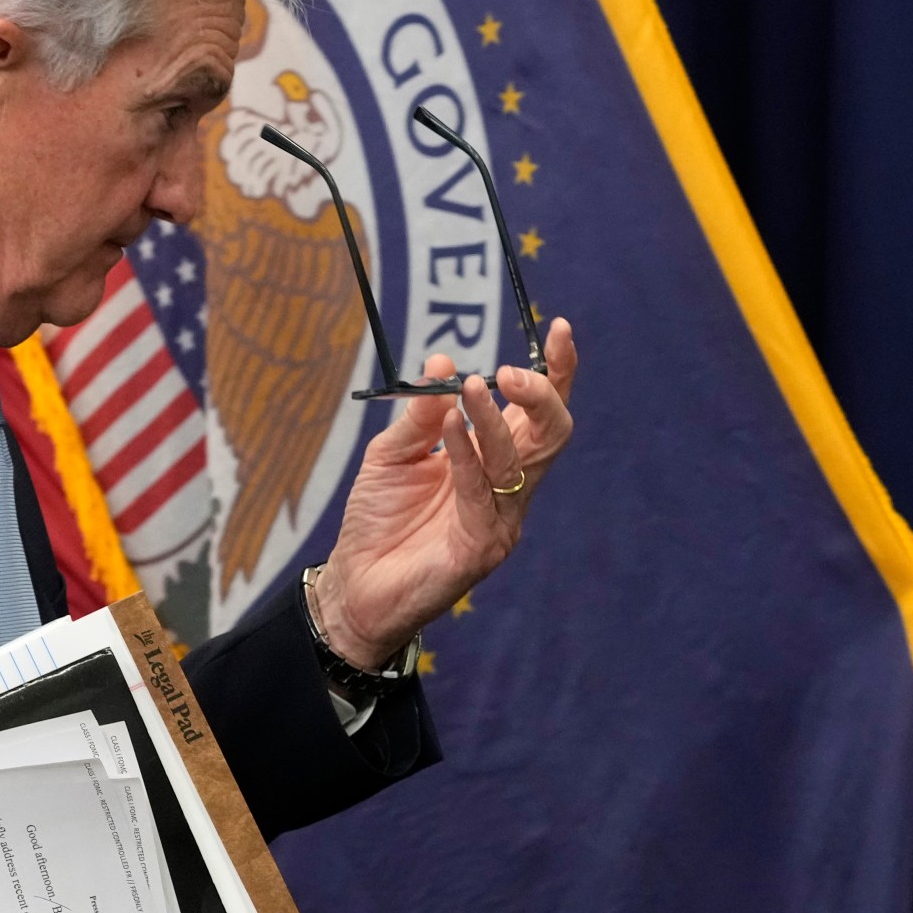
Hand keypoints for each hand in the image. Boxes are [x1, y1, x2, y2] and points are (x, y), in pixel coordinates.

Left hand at [312, 318, 578, 665]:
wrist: (355, 585)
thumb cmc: (378, 520)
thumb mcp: (392, 454)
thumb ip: (420, 414)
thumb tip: (441, 362)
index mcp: (495, 461)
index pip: (539, 411)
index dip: (557, 371)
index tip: (557, 327)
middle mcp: (508, 488)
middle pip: (553, 433)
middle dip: (541, 394)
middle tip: (508, 372)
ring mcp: (501, 519)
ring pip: (520, 459)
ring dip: (494, 418)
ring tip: (471, 385)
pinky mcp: (482, 547)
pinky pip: (481, 490)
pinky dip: (466, 452)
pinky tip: (449, 424)